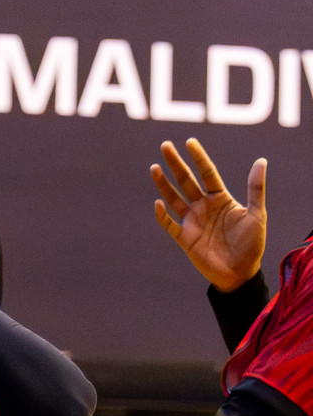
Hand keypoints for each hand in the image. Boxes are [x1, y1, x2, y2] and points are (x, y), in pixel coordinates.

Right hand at [151, 138, 266, 291]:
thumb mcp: (257, 215)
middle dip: (176, 163)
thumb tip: (261, 161)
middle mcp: (203, 206)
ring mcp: (192, 221)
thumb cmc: (251, 245)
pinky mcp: (184, 237)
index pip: (207, 173)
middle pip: (186, 181)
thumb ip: (256, 189)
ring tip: (154, 168)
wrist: (240, 273)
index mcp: (220, 199)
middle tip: (165, 146)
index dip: (199, 158)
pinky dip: (162, 214)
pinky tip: (159, 203)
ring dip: (163, 183)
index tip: (190, 142)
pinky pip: (169, 223)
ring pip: (174, 197)